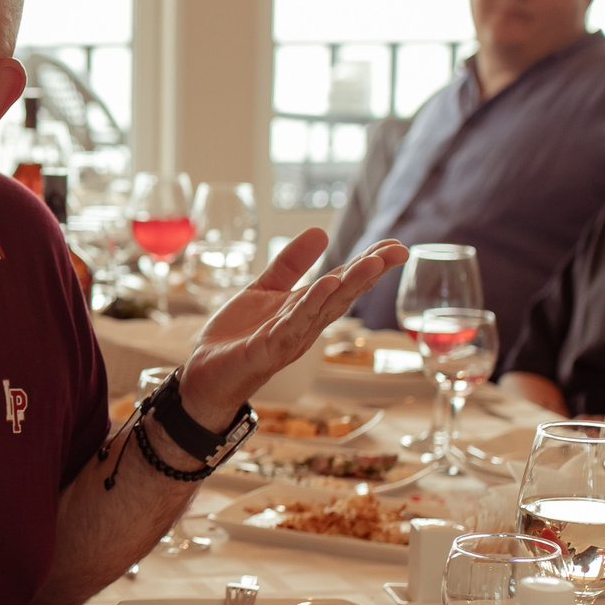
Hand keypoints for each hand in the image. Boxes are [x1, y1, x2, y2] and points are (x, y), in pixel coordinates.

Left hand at [177, 232, 408, 430]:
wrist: (206, 372)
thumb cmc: (239, 335)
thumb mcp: (265, 289)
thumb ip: (291, 264)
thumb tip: (321, 232)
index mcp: (306, 310)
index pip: (342, 283)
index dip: (367, 264)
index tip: (395, 245)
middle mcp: (306, 325)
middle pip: (342, 294)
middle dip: (369, 272)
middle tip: (398, 251)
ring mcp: (290, 337)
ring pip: (325, 308)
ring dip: (350, 285)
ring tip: (373, 263)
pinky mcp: (268, 348)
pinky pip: (292, 324)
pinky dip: (310, 305)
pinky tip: (326, 286)